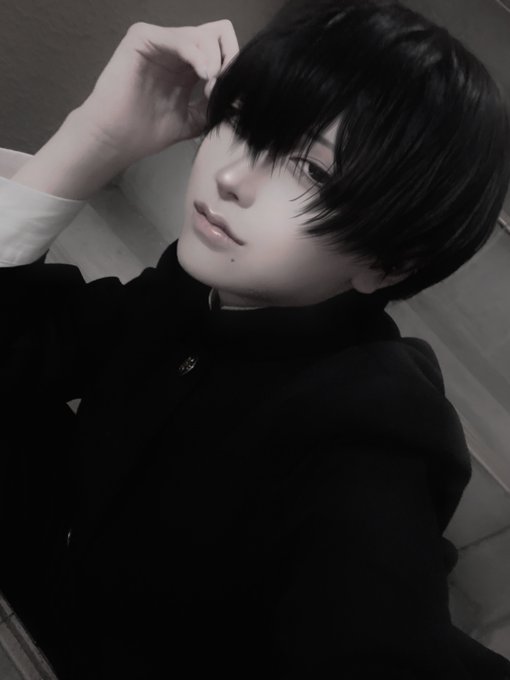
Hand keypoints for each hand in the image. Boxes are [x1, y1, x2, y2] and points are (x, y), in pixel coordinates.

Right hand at [75, 20, 239, 164]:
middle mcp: (176, 48)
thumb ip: (215, 105)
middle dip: (229, 60)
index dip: (235, 67)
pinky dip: (199, 56)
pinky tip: (204, 76)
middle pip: (218, 34)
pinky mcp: (143, 37)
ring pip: (204, 34)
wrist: (117, 139)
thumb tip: (241, 98)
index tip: (234, 96)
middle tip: (223, 89)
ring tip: (210, 88)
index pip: (223, 48)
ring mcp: (160, 40)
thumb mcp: (193, 120)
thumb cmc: (147, 132)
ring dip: (216, 61)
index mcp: (188, 65)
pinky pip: (182, 37)